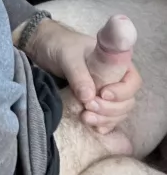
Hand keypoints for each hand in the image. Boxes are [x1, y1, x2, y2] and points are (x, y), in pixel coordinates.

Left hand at [24, 19, 141, 132]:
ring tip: (85, 118)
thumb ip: (78, 74)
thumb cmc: (59, 46)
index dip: (122, 92)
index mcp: (116, 63)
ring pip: (117, 112)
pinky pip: (106, 118)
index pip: (132, 82)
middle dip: (110, 108)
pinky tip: (94, 128)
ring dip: (105, 119)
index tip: (103, 94)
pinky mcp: (93, 102)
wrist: (42, 48)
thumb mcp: (68, 56)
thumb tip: (89, 97)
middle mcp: (115, 79)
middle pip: (126, 101)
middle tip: (88, 106)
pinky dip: (102, 124)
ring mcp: (104, 92)